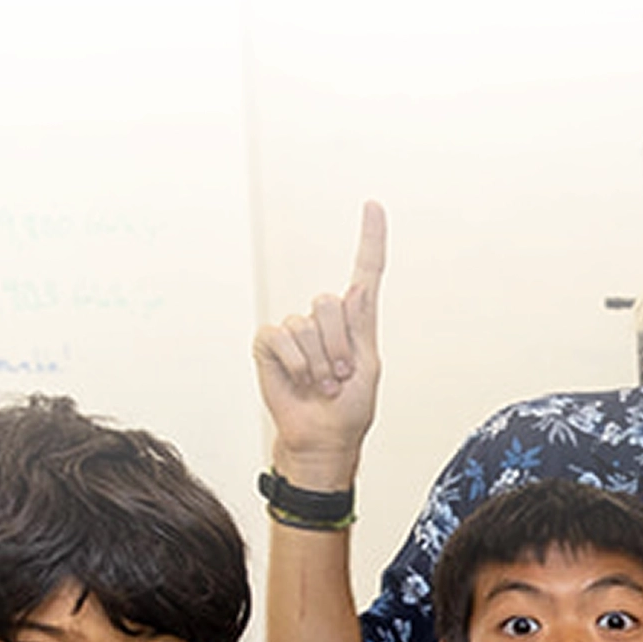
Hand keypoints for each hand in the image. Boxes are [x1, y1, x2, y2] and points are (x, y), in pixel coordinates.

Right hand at [251, 201, 387, 483]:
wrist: (322, 437)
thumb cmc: (349, 408)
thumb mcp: (368, 367)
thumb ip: (359, 328)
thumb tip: (353, 290)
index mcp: (357, 321)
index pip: (366, 270)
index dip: (370, 238)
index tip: (373, 204)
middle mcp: (325, 318)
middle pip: (330, 303)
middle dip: (338, 345)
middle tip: (340, 376)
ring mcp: (295, 329)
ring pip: (307, 325)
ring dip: (318, 362)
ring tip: (323, 384)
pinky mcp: (270, 342)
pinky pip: (280, 338)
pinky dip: (294, 364)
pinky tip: (299, 381)